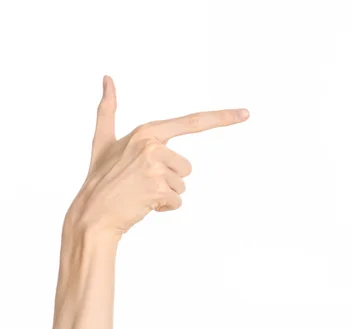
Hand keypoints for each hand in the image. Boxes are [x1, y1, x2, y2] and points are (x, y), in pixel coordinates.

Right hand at [66, 76, 248, 235]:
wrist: (91, 214)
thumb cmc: (99, 177)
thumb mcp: (102, 140)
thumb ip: (108, 110)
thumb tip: (107, 79)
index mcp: (146, 132)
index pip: (192, 122)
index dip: (222, 118)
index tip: (246, 114)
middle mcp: (152, 145)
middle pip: (186, 167)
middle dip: (170, 180)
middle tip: (142, 183)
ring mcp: (155, 167)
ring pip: (182, 185)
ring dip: (166, 194)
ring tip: (140, 193)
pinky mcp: (158, 189)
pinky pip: (177, 201)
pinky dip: (164, 207)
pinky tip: (143, 205)